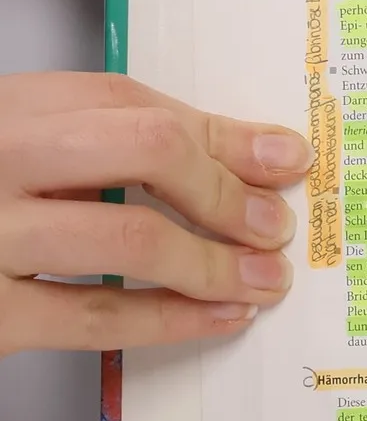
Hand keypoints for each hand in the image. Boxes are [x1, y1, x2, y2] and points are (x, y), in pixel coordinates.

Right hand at [0, 71, 310, 357]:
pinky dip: (173, 318)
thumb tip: (255, 155)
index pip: (127, 102)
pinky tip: (218, 318)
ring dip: (216, 262)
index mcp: (1, 109)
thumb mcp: (18, 150)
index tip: (284, 159)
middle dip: (224, 190)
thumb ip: (108, 142)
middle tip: (274, 225)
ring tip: (264, 279)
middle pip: (141, 146)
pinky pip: (97, 313)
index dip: (219, 132)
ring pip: (130, 236)